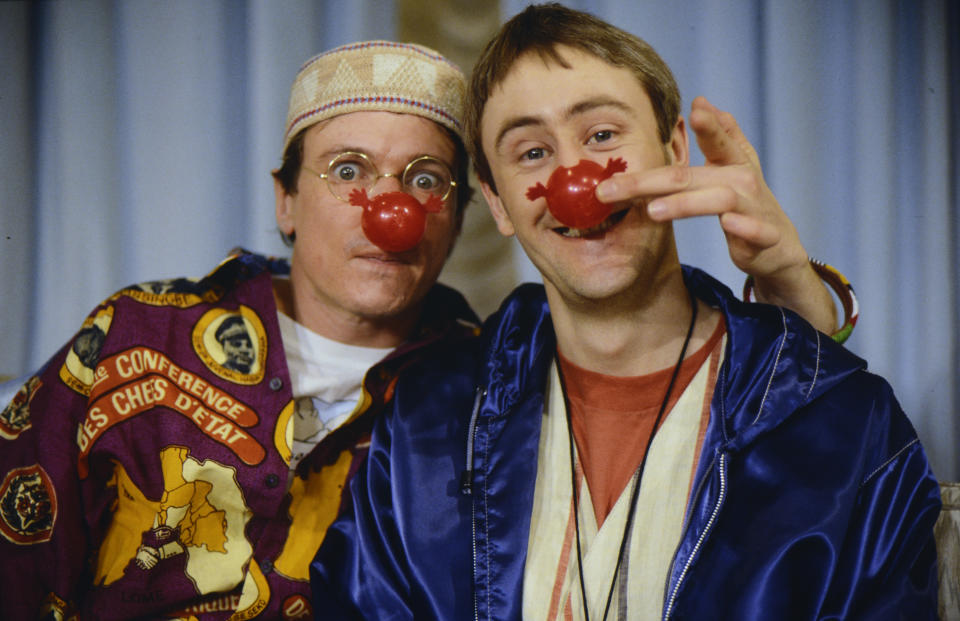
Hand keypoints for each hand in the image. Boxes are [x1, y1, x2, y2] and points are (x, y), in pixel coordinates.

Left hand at [595, 96, 836, 332]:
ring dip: (685, 204)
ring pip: (719, 201)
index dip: (708, 125)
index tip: (694, 109)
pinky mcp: (763, 237)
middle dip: (646, 182)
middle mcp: (743, 181)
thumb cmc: (747, 203)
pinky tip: (728, 224)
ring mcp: (754, 209)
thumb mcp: (735, 167)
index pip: (715, 140)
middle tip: (609, 189)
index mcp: (732, 163)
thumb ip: (719, 136)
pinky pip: (753, 231)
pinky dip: (742, 227)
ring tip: (651, 211)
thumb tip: (701, 100)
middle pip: (690, 177)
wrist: (777, 247)